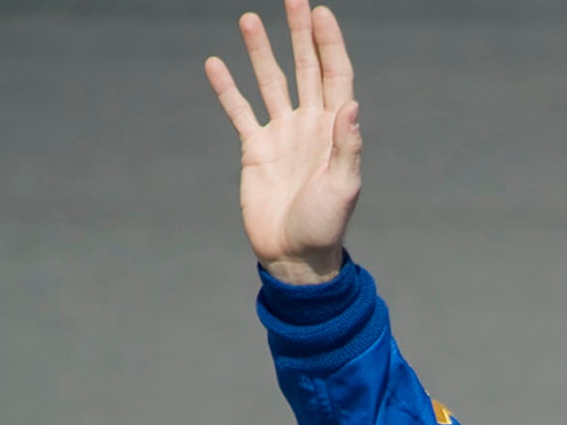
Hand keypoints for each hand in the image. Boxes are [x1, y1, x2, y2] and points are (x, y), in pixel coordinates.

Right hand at [205, 1, 360, 280]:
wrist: (295, 258)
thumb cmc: (325, 227)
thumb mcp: (343, 188)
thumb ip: (348, 146)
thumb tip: (351, 104)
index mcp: (333, 131)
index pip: (334, 76)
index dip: (329, 44)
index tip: (320, 12)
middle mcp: (308, 126)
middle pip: (304, 69)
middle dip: (299, 34)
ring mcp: (281, 135)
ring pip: (270, 82)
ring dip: (260, 51)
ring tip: (249, 19)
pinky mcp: (255, 150)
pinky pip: (239, 111)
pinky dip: (227, 89)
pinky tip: (215, 63)